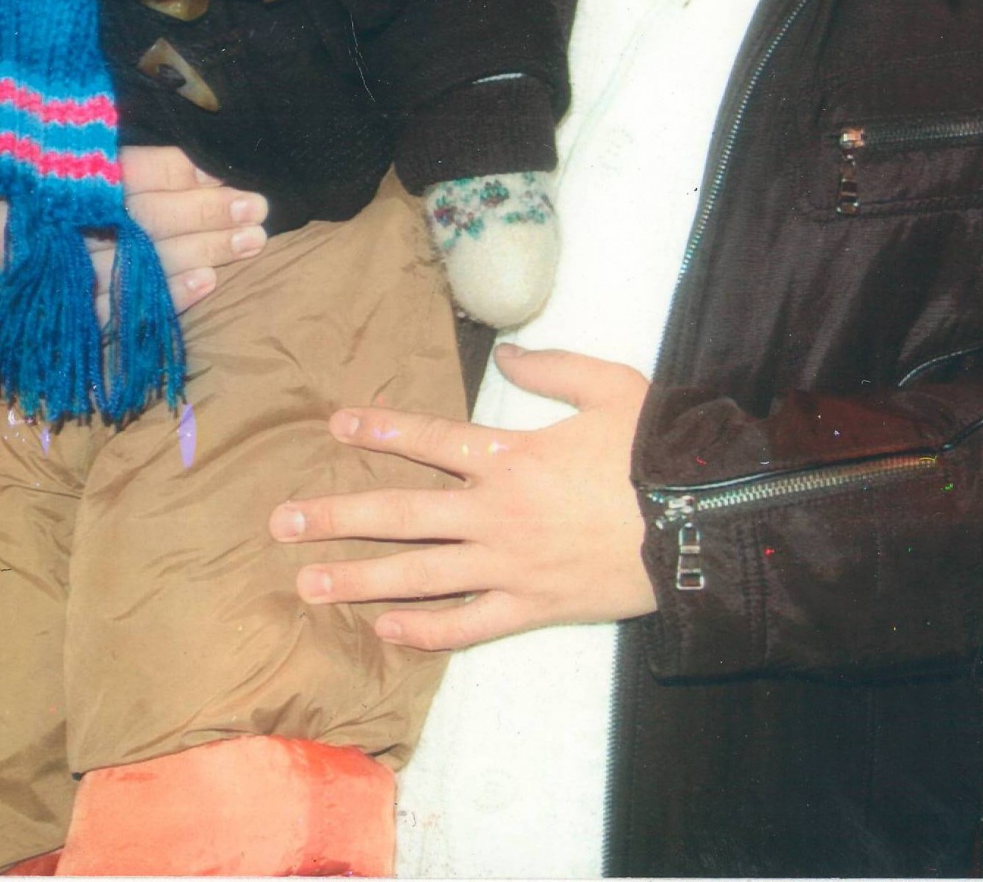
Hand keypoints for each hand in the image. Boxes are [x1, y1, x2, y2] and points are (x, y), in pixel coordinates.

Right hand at [0, 149, 266, 317]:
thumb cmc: (26, 199)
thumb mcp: (53, 162)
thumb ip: (109, 155)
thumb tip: (196, 156)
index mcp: (45, 181)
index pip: (123, 173)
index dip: (178, 171)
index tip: (224, 169)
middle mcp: (47, 231)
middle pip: (139, 220)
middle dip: (204, 213)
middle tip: (256, 206)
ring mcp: (53, 282)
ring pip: (139, 266)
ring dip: (202, 252)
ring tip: (252, 240)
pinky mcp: (60, 323)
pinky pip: (122, 314)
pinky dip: (167, 298)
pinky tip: (208, 282)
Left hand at [272, 346, 656, 649]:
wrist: (700, 523)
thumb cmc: (659, 452)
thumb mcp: (614, 388)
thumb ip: (555, 368)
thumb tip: (508, 352)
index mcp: (512, 456)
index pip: (431, 440)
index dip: (381, 429)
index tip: (336, 424)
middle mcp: (497, 513)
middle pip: (401, 515)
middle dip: (336, 515)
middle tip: (281, 520)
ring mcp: (510, 565)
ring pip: (418, 575)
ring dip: (357, 578)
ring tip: (307, 582)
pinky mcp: (532, 606)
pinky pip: (467, 625)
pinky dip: (424, 631)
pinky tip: (386, 629)